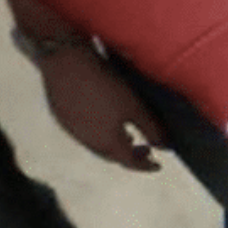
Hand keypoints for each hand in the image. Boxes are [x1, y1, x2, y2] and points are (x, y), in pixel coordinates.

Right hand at [37, 49, 167, 171]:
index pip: (130, 162)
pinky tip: (105, 122)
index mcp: (107, 143)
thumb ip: (151, 130)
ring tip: (129, 137)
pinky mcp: (62, 117)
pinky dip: (99, 134)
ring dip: (114, 145)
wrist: (66, 62)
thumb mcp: (135, 107)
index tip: (157, 166)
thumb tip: (165, 147)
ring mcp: (72, 130)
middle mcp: (88, 142)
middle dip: (131, 156)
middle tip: (146, 149)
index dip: (146, 166)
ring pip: (97, 146)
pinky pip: (84, 133)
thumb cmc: (104, 84)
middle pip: (113, 156)